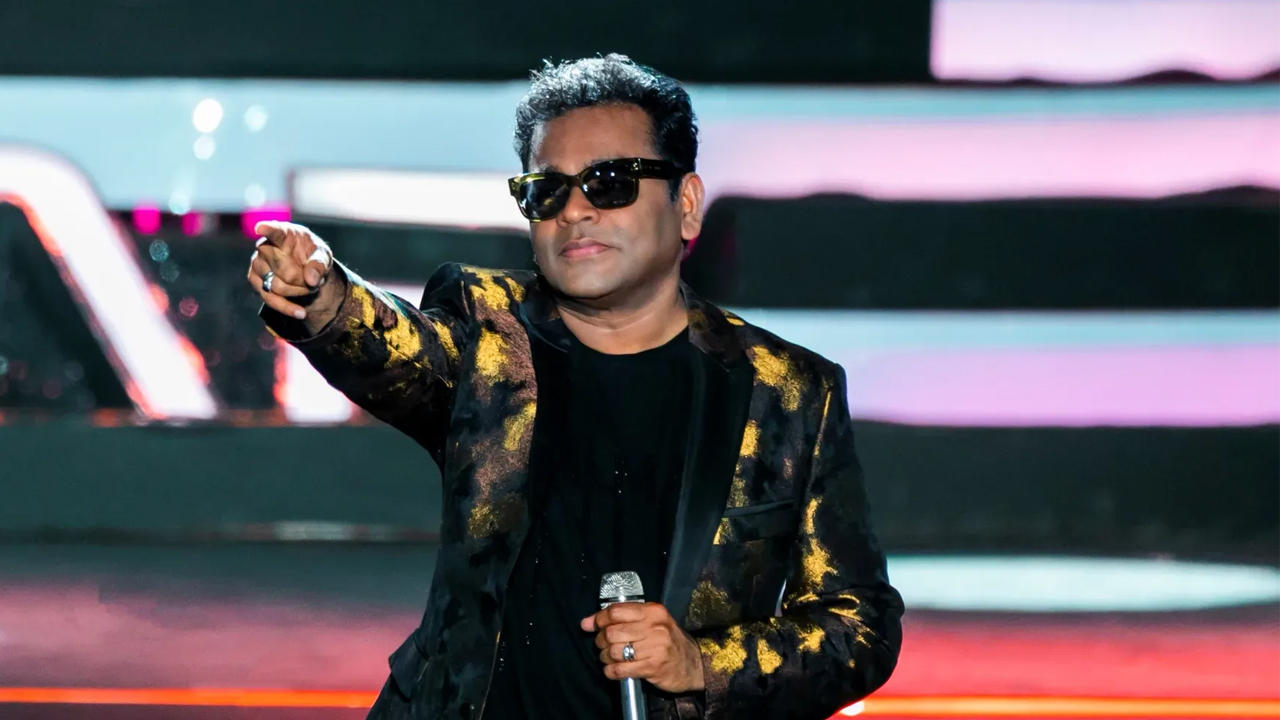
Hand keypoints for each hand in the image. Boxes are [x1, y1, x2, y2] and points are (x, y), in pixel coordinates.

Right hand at [246, 221, 338, 324]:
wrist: (304, 266)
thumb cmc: (311, 254)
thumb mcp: (323, 255)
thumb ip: (320, 264)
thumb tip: (311, 280)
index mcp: (283, 233)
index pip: (275, 231)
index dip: (268, 229)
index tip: (260, 227)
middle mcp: (265, 246)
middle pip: (284, 271)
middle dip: (303, 281)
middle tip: (316, 281)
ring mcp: (257, 264)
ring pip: (277, 287)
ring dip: (298, 292)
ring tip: (310, 287)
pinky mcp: (255, 280)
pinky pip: (270, 299)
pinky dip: (288, 308)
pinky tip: (301, 312)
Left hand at [581, 602, 704, 693]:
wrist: (693, 663)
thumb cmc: (667, 640)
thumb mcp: (650, 622)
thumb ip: (621, 619)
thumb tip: (586, 622)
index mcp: (653, 611)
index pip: (616, 611)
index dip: (599, 619)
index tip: (591, 626)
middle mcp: (655, 627)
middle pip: (612, 632)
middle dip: (601, 641)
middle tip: (603, 645)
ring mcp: (655, 648)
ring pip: (614, 651)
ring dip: (606, 657)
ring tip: (609, 658)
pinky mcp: (653, 667)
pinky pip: (621, 669)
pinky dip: (611, 671)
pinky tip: (613, 670)